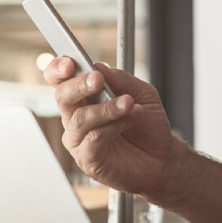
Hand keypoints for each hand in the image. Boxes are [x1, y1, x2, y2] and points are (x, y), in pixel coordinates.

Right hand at [43, 57, 178, 196]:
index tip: (70, 63)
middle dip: (79, 84)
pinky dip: (114, 126)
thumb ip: (120, 80)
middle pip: (62, 96)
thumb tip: (98, 67)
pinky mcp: (87, 159)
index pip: (59, 79)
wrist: (163, 158)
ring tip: (129, 103)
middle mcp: (76, 116)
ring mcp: (79, 139)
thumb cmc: (148, 126)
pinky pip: (93, 139)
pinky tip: (130, 120)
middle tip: (98, 79)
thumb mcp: (142, 93)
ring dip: (106, 108)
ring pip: (80, 118)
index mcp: (83, 96)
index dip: (58, 69)